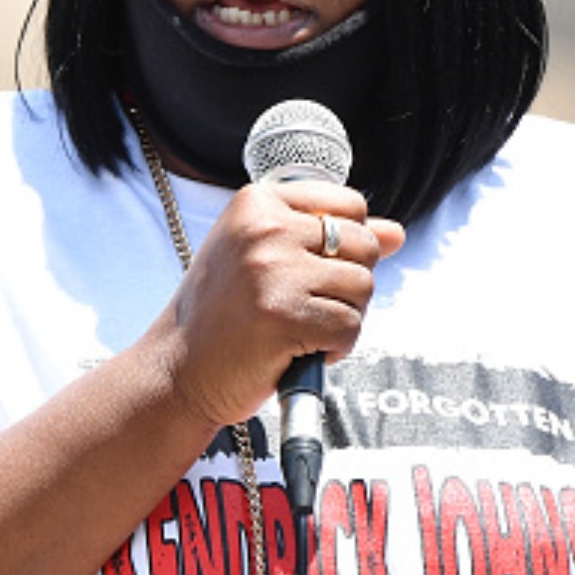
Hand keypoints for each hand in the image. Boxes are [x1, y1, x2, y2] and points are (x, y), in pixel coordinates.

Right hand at [154, 181, 404, 428]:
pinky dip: (337, 347)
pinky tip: (300, 350)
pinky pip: (351, 326)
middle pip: (365, 245)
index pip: (351, 205)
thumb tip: (397, 232)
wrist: (177, 372)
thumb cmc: (225, 313)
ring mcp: (273, 273)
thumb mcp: (268, 257)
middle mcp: (264, 229)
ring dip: (343, 317)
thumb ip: (332, 238)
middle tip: (305, 304)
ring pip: (364, 287)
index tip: (312, 268)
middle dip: (348, 282)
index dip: (348, 244)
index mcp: (257, 202)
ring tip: (300, 327)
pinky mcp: (284, 317)